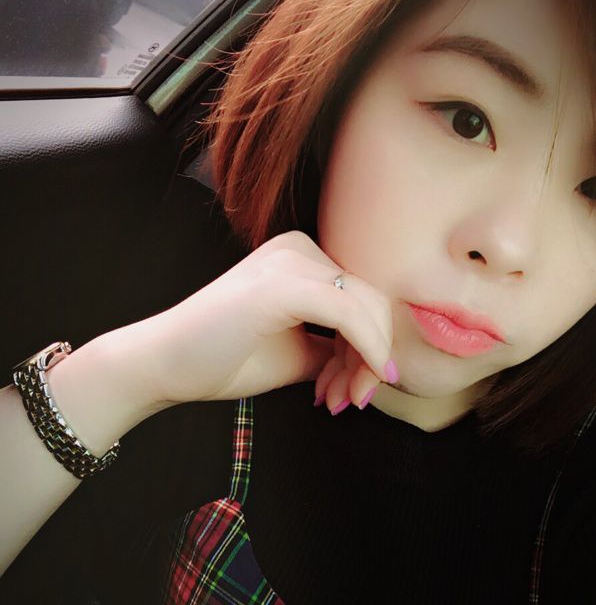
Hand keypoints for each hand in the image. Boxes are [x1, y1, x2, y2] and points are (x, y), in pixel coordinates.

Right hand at [132, 230, 397, 407]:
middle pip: (372, 301)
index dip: (372, 348)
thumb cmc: (223, 358)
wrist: (163, 364)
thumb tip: (378, 366)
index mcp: (301, 257)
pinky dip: (364, 353)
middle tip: (352, 400)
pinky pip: (347, 315)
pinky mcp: (281, 284)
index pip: (362, 298)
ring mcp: (289, 260)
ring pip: (367, 308)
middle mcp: (299, 248)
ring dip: (367, 363)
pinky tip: (349, 389)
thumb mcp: (297, 352)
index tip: (355, 391)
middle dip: (374, 358)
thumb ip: (336, 350)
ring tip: (339, 400)